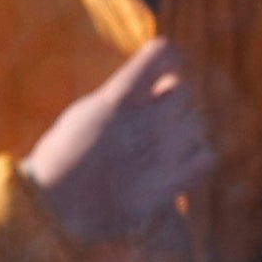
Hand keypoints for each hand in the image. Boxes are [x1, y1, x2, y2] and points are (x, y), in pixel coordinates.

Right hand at [23, 39, 207, 240]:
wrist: (54, 207)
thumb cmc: (64, 157)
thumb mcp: (87, 112)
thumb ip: (123, 95)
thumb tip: (159, 85)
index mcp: (118, 97)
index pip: (163, 54)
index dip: (167, 58)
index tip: (161, 71)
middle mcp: (143, 121)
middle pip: (184, 91)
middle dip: (172, 102)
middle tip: (152, 120)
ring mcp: (159, 152)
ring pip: (196, 123)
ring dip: (183, 130)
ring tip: (158, 146)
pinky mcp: (168, 183)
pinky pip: (207, 158)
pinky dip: (198, 158)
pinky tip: (179, 164)